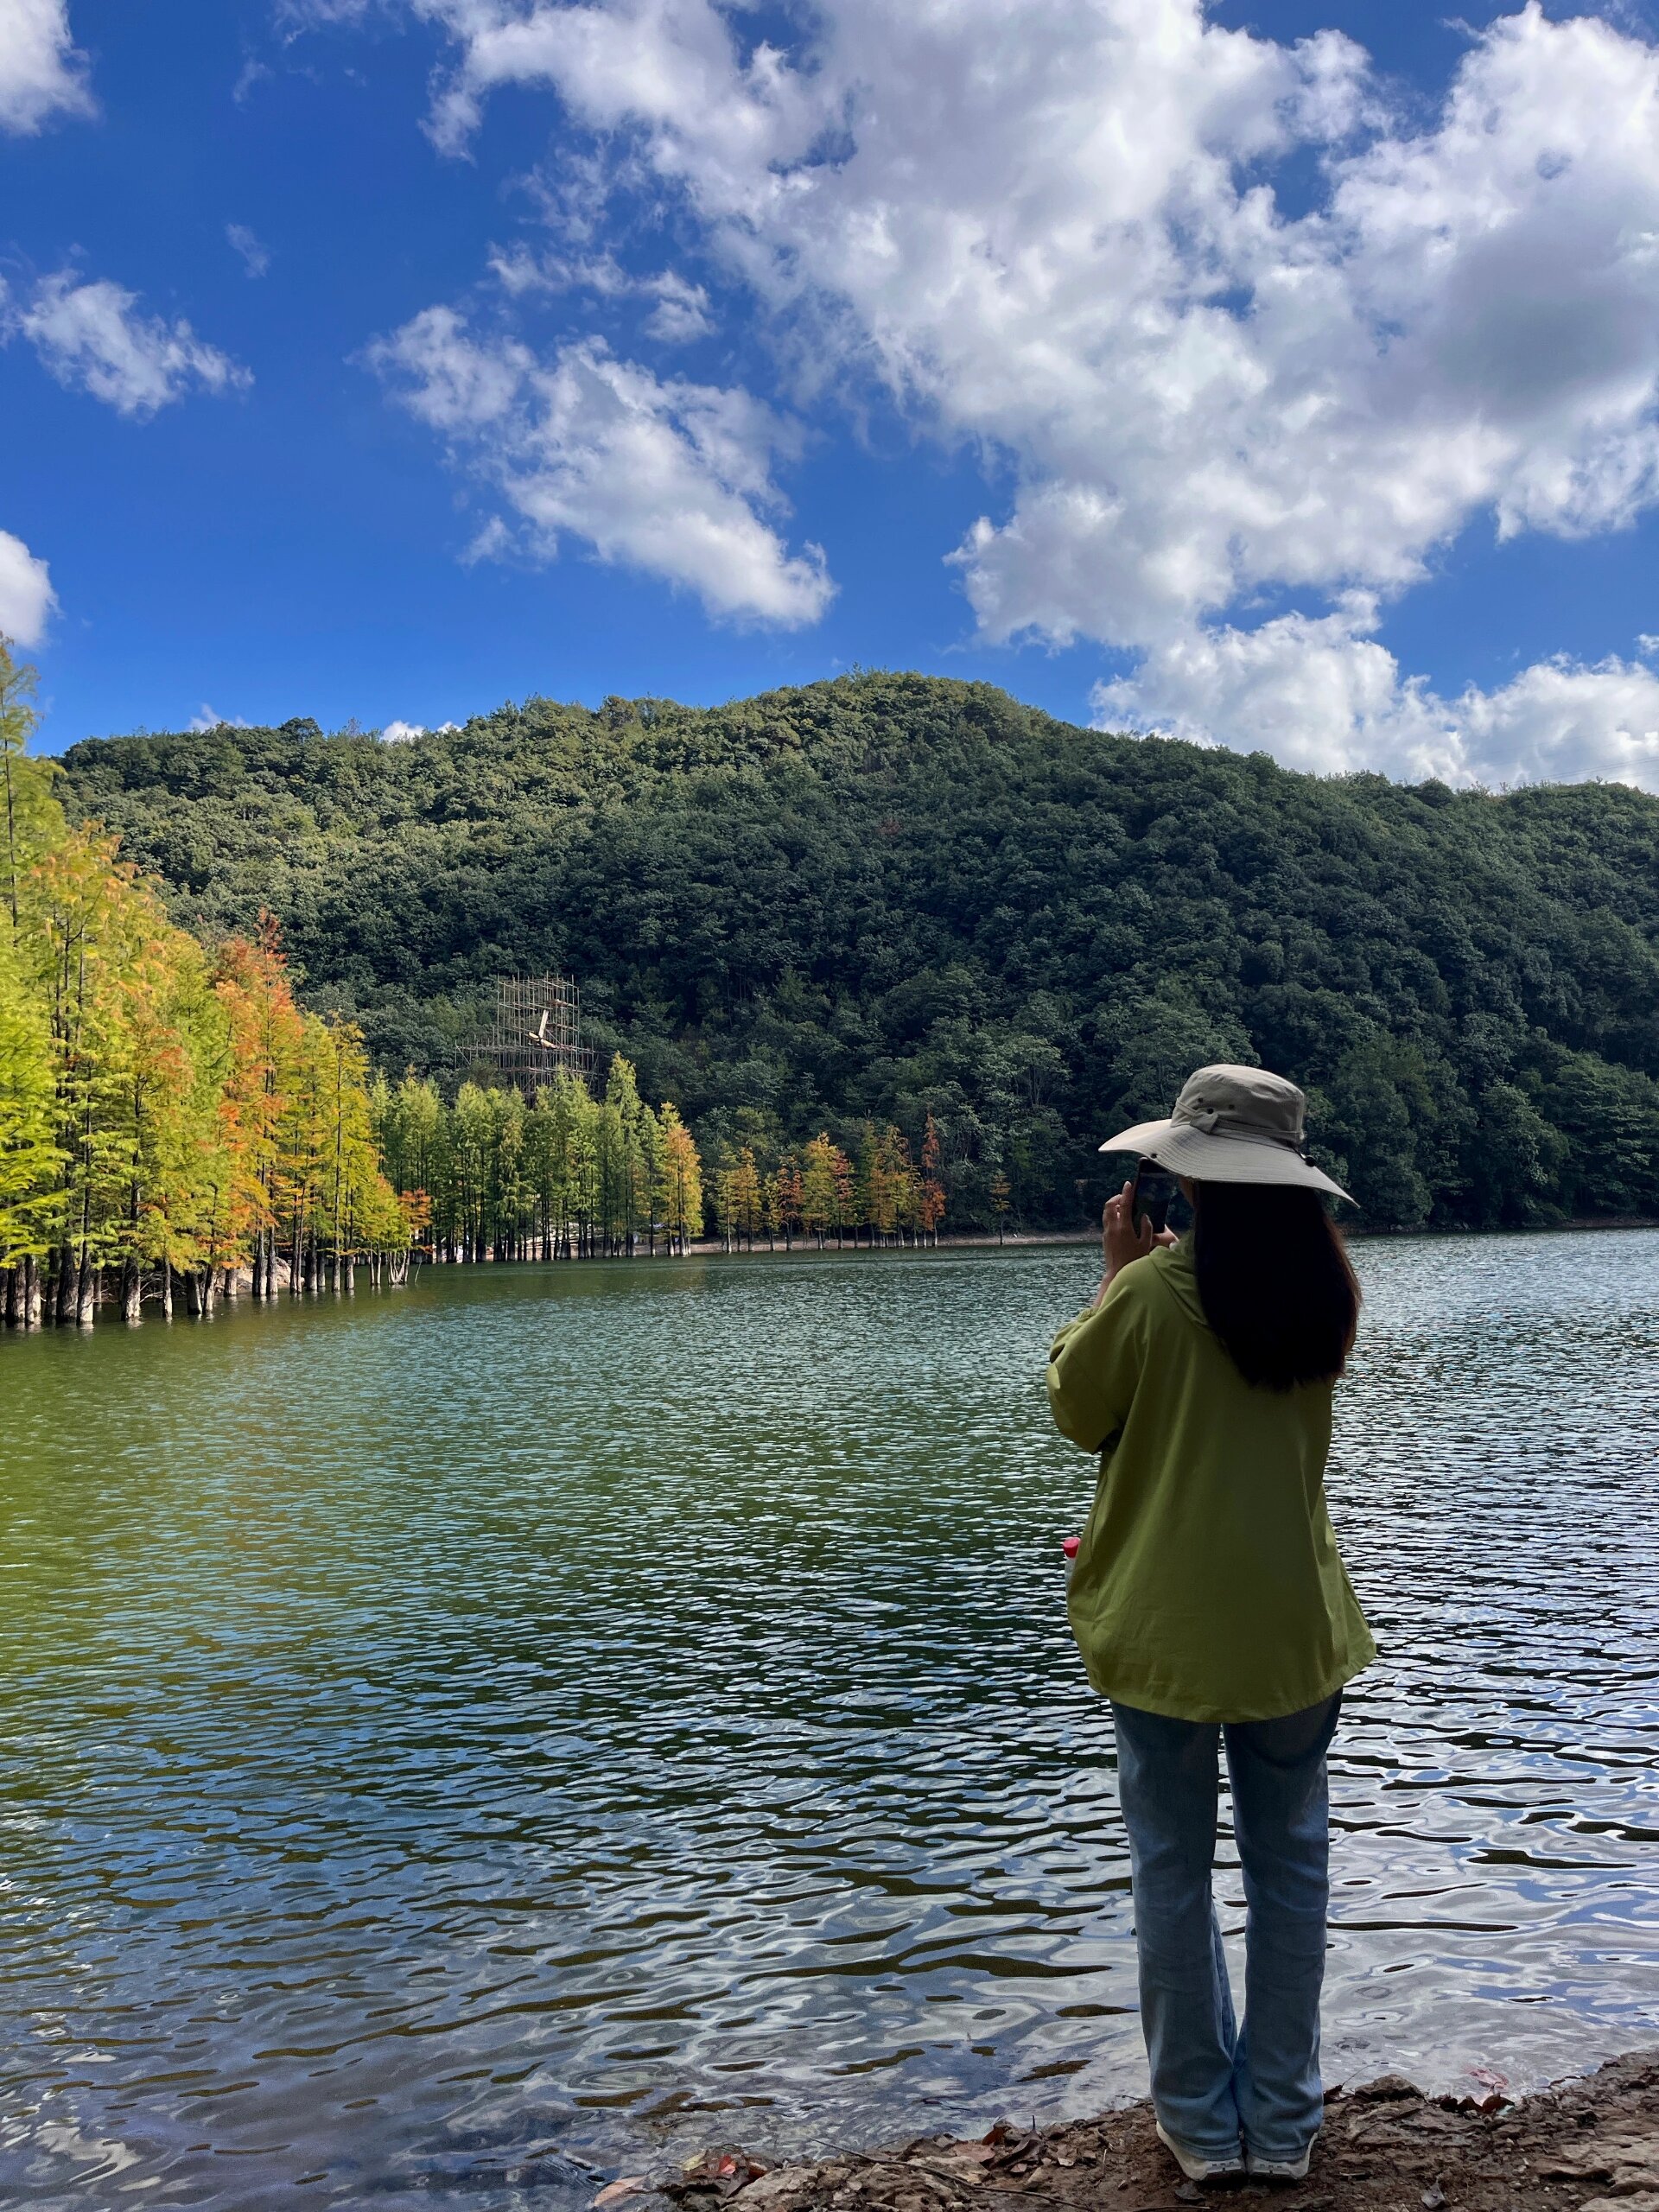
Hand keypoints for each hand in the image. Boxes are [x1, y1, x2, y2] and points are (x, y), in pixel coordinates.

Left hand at [1096, 1180, 1176, 1302]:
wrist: (1117, 1274)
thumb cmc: (1134, 1261)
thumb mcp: (1145, 1244)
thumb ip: (1146, 1228)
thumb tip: (1145, 1216)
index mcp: (1124, 1228)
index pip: (1125, 1205)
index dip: (1127, 1193)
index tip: (1129, 1184)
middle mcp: (1113, 1228)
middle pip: (1110, 1205)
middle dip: (1117, 1198)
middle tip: (1126, 1197)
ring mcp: (1107, 1233)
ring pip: (1106, 1213)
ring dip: (1114, 1206)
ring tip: (1124, 1207)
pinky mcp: (1105, 1238)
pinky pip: (1107, 1221)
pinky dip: (1113, 1216)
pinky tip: (1122, 1220)